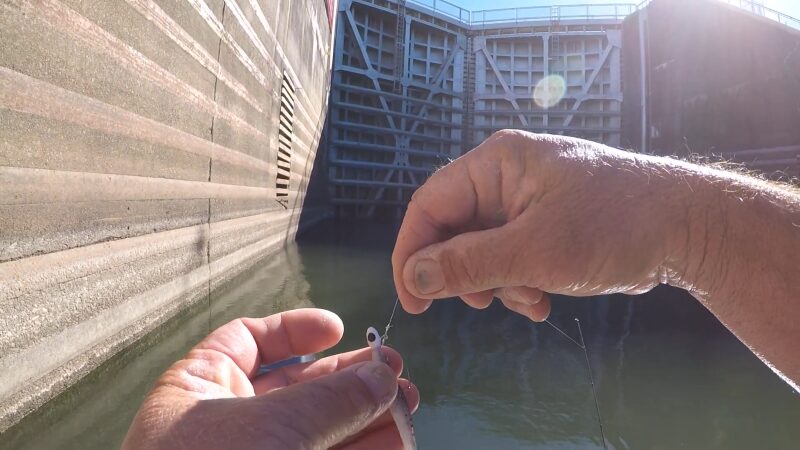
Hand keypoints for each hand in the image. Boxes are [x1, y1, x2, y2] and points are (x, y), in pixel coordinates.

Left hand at [122, 308, 418, 449]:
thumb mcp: (272, 426)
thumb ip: (331, 399)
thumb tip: (383, 376)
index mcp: (200, 389)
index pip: (245, 341)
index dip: (294, 331)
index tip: (339, 330)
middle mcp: (226, 422)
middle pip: (297, 387)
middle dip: (349, 379)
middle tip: (396, 373)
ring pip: (319, 430)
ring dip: (366, 417)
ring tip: (409, 407)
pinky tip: (396, 443)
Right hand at [392, 130, 689, 320]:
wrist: (686, 230)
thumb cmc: (612, 227)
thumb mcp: (533, 252)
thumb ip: (468, 264)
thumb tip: (413, 276)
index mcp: (496, 163)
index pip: (430, 205)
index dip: (412, 252)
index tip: (412, 299)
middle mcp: (505, 177)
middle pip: (454, 230)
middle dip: (466, 274)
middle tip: (480, 303)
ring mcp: (526, 201)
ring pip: (481, 251)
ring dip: (497, 284)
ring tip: (530, 300)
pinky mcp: (544, 224)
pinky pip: (509, 257)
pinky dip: (518, 283)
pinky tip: (542, 300)